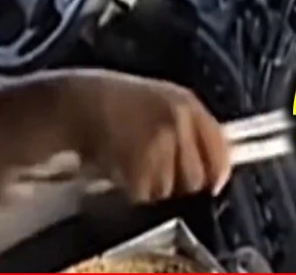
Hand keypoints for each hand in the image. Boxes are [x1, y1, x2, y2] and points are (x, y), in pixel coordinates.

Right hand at [65, 72, 231, 202]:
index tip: (212, 185)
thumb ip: (191, 130)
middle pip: (195, 178)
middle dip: (178, 184)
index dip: (217, 174)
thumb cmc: (116, 104)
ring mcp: (157, 141)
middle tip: (155, 174)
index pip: (221, 151)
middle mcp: (177, 120)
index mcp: (187, 104)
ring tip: (131, 168)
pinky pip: (143, 194)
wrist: (75, 102)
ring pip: (168, 190)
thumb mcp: (161, 102)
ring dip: (150, 188)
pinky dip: (131, 191)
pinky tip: (119, 172)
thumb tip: (216, 170)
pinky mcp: (135, 161)